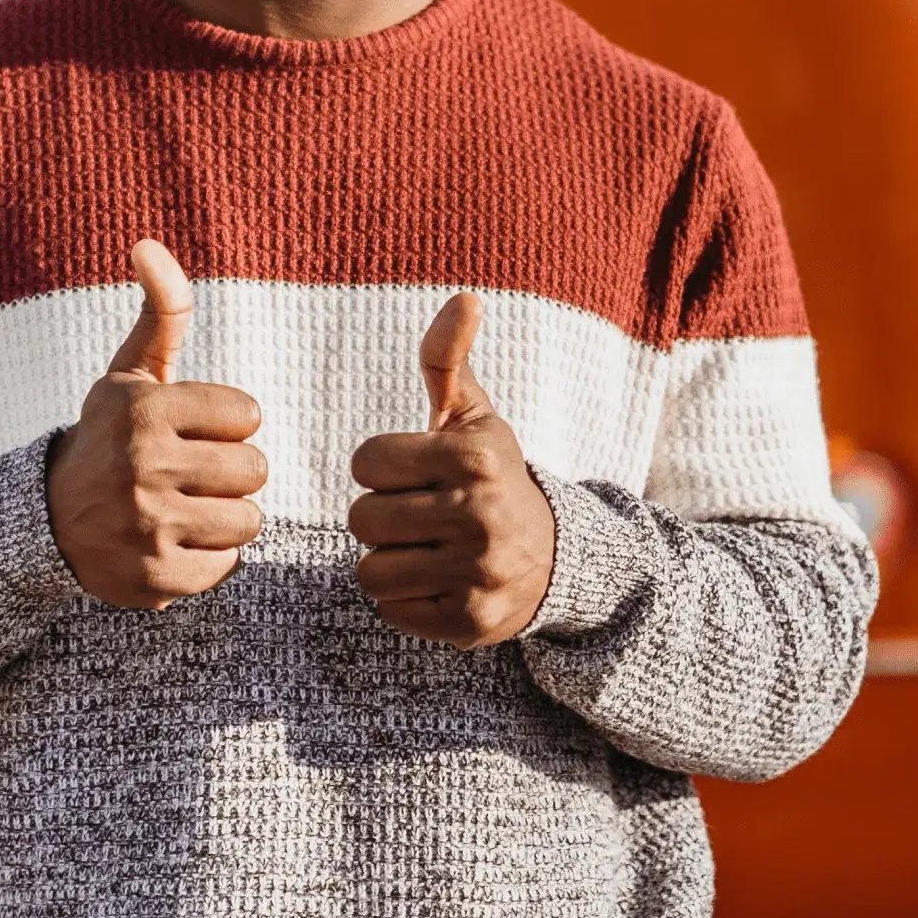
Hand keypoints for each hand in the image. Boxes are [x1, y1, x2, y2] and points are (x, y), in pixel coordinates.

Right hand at [46, 240, 266, 610]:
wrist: (47, 522)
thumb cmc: (110, 437)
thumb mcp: (131, 372)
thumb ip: (162, 310)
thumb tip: (148, 243)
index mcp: (144, 410)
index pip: (248, 414)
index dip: (226, 423)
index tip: (191, 429)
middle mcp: (142, 466)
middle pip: (254, 469)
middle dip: (230, 471)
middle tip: (192, 472)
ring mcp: (147, 526)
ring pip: (248, 519)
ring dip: (225, 515)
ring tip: (186, 507)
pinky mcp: (155, 579)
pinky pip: (227, 566)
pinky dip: (208, 559)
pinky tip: (174, 542)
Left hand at [349, 292, 554, 647]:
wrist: (555, 558)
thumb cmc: (492, 476)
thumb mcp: (472, 416)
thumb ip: (448, 359)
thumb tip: (464, 295)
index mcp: (476, 456)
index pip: (365, 463)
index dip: (381, 468)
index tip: (415, 473)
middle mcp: (481, 513)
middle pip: (362, 519)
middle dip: (381, 517)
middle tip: (419, 515)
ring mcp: (479, 572)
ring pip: (371, 571)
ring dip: (389, 562)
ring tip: (426, 550)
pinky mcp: (471, 622)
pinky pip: (392, 611)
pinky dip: (406, 600)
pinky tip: (439, 581)